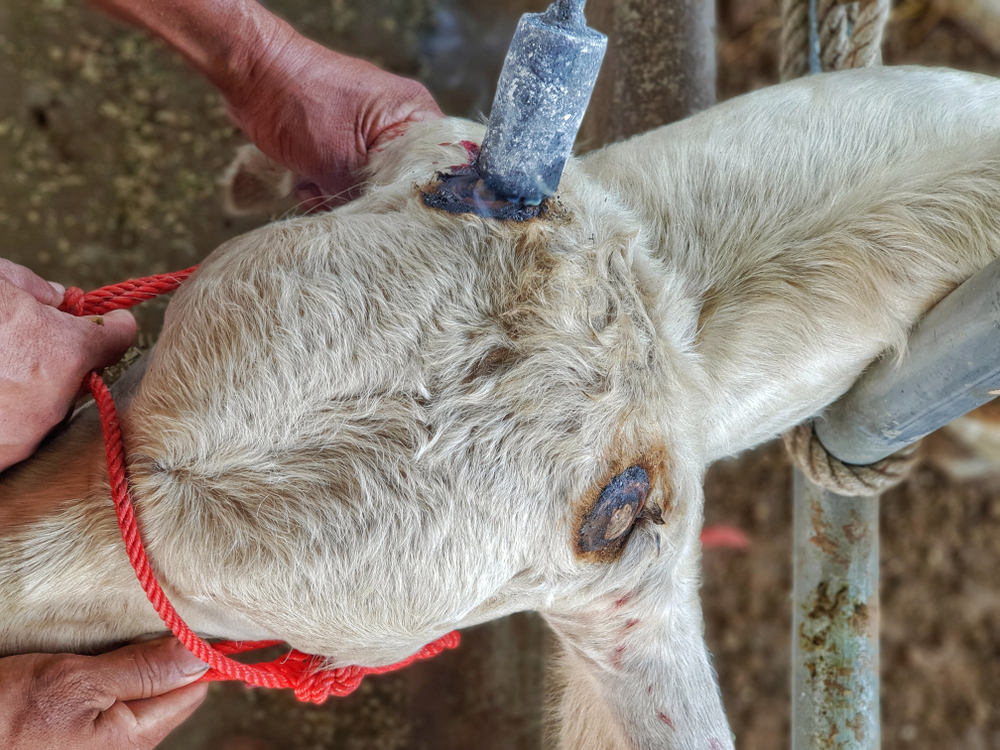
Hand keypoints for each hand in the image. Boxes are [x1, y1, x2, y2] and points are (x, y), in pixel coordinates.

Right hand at [0, 259, 135, 471]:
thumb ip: (33, 289)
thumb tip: (55, 297)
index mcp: (63, 351)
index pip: (116, 338)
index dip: (112, 325)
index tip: (109, 321)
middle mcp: (51, 400)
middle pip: (76, 378)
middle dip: (59, 360)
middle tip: (24, 342)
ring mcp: (21, 436)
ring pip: (42, 411)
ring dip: (25, 392)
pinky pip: (10, 436)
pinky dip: (1, 417)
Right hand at [0, 637, 208, 749]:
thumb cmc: (5, 716)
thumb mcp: (76, 682)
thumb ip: (142, 670)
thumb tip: (199, 654)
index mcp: (133, 739)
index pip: (192, 688)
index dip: (192, 652)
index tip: (183, 620)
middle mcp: (124, 748)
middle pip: (167, 690)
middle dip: (156, 655)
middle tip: (134, 627)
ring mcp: (102, 743)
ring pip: (139, 691)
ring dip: (128, 662)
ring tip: (104, 644)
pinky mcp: (81, 736)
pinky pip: (112, 698)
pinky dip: (106, 674)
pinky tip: (88, 661)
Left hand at [225, 25, 442, 207]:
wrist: (249, 76)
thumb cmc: (296, 100)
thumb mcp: (340, 160)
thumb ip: (370, 196)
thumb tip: (384, 231)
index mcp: (413, 115)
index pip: (439, 167)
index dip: (420, 198)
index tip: (400, 219)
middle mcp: (398, 123)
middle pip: (403, 181)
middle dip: (373, 201)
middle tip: (349, 207)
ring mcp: (369, 132)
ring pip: (370, 185)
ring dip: (342, 198)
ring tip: (317, 192)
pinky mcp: (342, 141)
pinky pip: (347, 178)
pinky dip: (327, 188)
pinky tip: (306, 187)